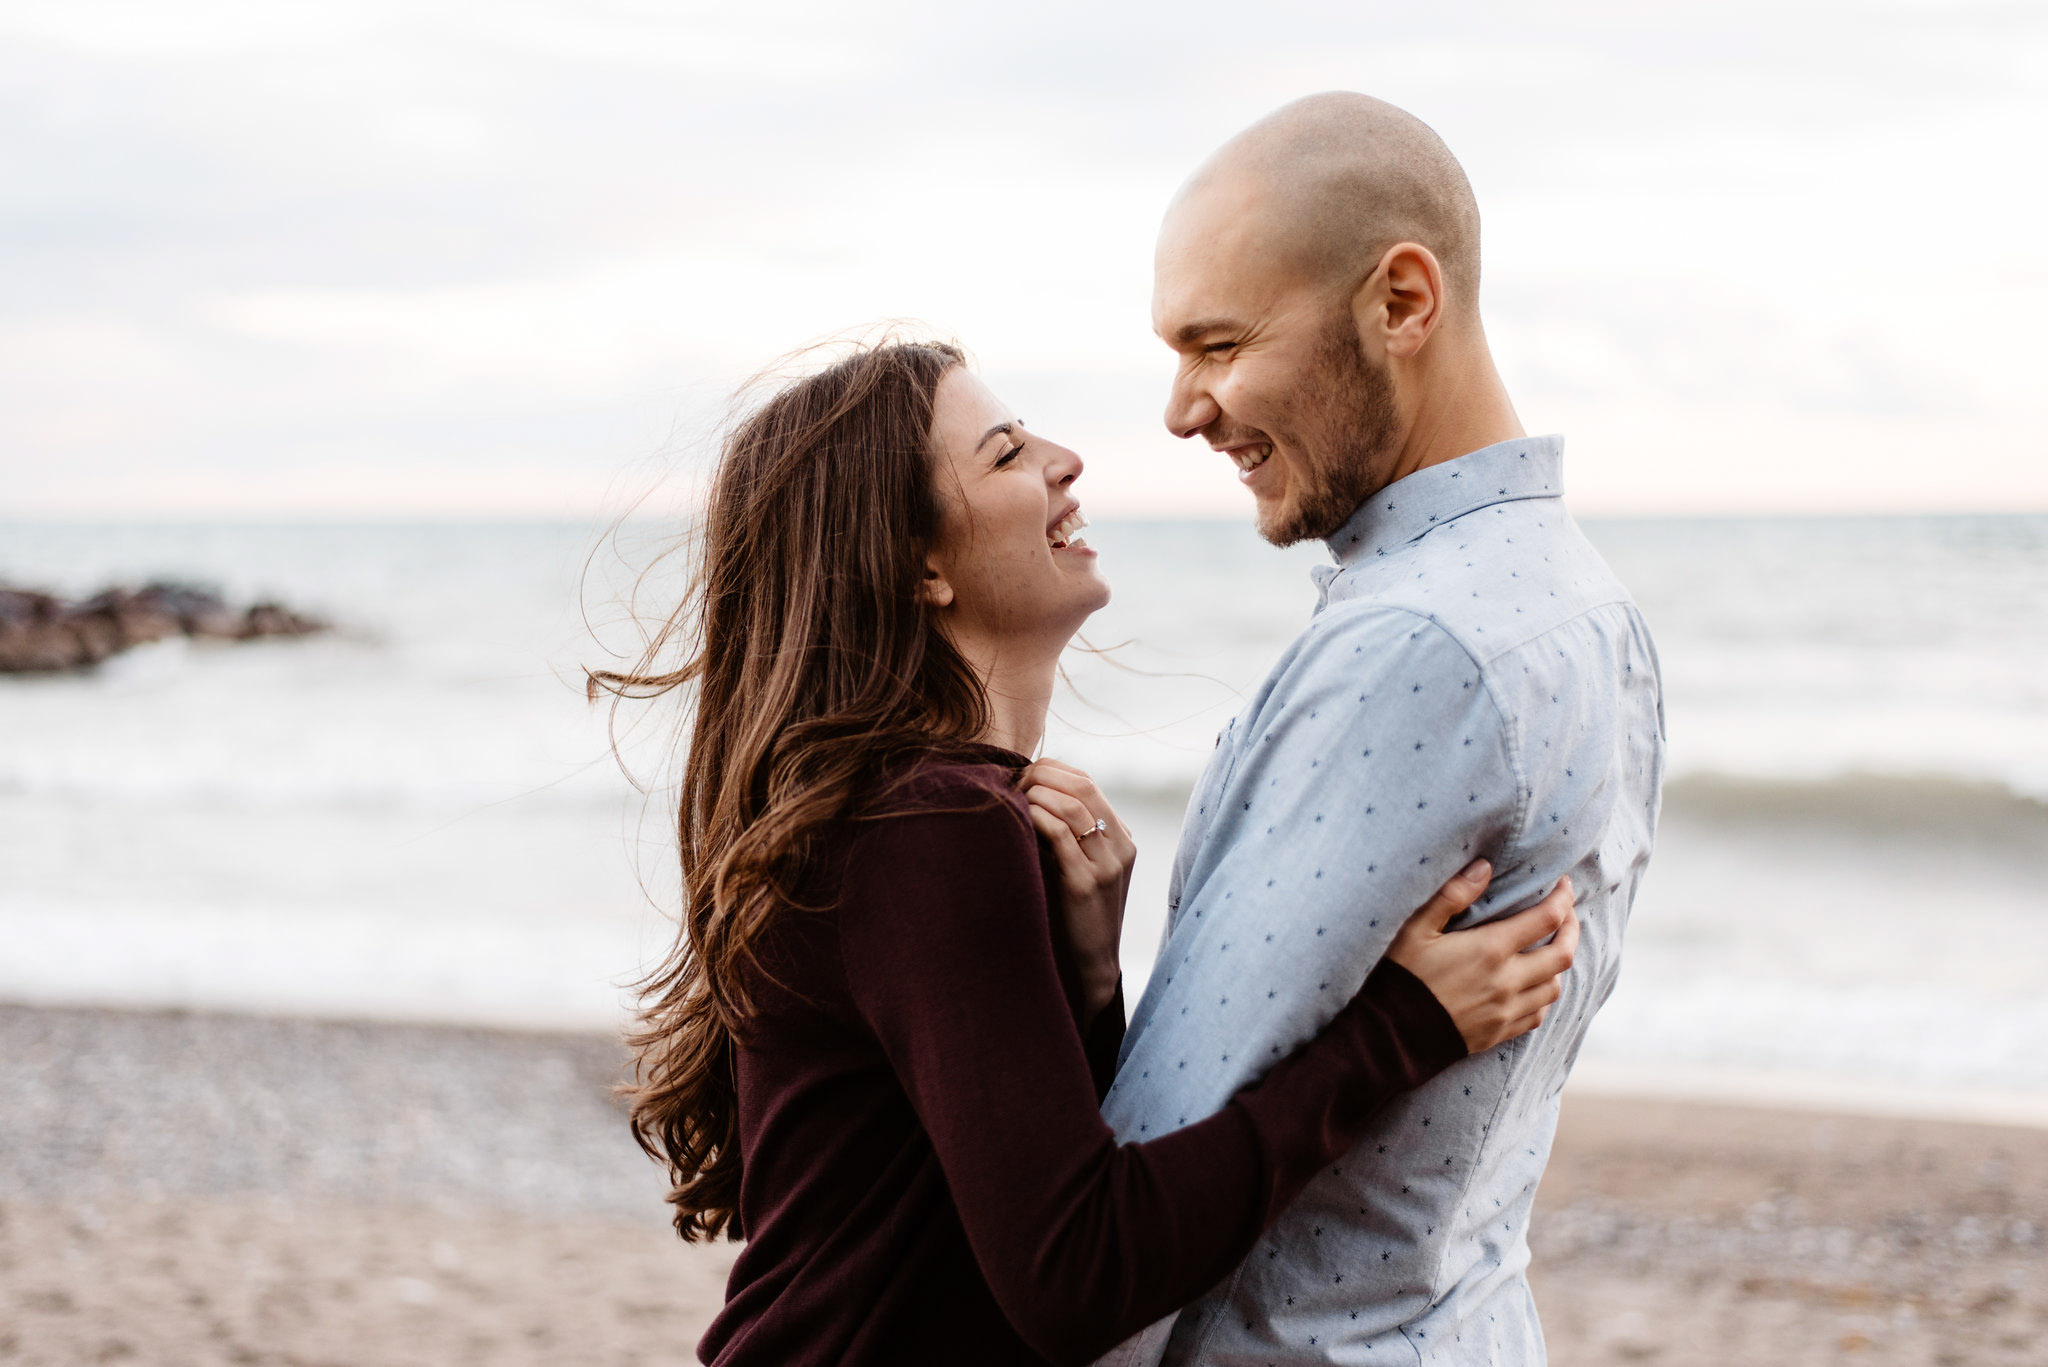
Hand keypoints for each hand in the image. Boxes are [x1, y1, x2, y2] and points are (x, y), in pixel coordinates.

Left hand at [1022, 758, 1135, 1022]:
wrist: (1092, 963)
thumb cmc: (1074, 911)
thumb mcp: (1078, 864)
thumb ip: (1065, 832)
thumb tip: (1024, 793)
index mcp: (1121, 836)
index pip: (1088, 781)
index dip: (1052, 770)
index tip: (1022, 775)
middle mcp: (1121, 845)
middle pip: (1083, 785)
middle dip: (1042, 775)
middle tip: (1013, 784)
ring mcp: (1108, 864)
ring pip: (1073, 805)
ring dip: (1036, 794)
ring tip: (1013, 801)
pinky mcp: (1087, 883)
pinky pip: (1061, 834)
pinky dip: (1037, 817)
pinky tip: (1020, 820)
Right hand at [1385, 861, 1578, 1054]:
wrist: (1390, 1034)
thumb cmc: (1401, 975)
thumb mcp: (1416, 927)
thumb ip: (1452, 895)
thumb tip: (1484, 867)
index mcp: (1490, 949)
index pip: (1546, 919)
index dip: (1562, 898)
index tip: (1563, 884)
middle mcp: (1507, 981)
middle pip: (1563, 954)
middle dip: (1572, 929)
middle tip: (1567, 914)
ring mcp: (1506, 1010)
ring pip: (1554, 987)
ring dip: (1557, 965)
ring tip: (1548, 949)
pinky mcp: (1499, 1032)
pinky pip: (1537, 1015)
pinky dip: (1542, 997)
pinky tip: (1532, 987)